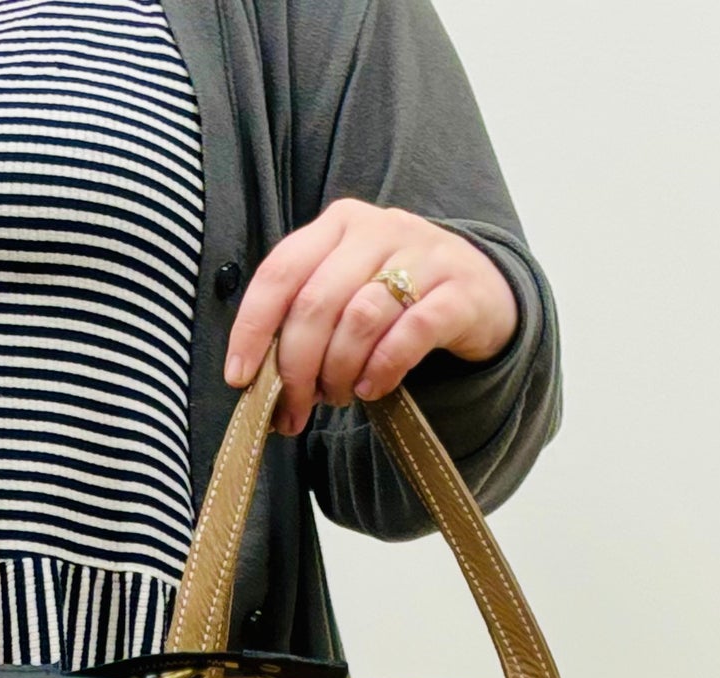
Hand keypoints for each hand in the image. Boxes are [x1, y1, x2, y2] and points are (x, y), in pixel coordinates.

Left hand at [223, 199, 517, 433]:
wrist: (479, 291)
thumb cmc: (394, 300)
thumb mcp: (344, 293)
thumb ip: (303, 321)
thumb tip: (259, 381)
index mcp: (338, 226)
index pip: (279, 272)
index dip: (253, 329)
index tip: (240, 377)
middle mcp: (378, 230)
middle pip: (316, 304)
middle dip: (296, 369)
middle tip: (294, 409)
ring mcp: (423, 256)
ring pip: (359, 320)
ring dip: (338, 372)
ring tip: (338, 397)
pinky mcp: (458, 291)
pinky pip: (410, 333)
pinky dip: (382, 368)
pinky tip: (371, 388)